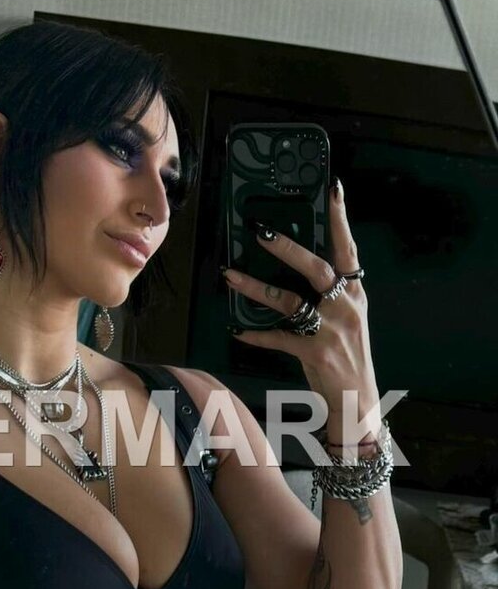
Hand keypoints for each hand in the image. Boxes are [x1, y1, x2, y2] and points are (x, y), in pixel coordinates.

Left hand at [223, 179, 380, 429]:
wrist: (358, 399)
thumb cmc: (347, 355)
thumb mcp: (346, 318)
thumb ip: (330, 293)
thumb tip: (297, 265)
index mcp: (355, 293)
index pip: (349, 249)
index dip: (341, 220)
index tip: (333, 189)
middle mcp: (346, 307)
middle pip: (317, 269)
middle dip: (287, 248)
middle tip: (261, 231)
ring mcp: (332, 330)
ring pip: (290, 301)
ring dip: (256, 288)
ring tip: (230, 276)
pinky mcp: (316, 353)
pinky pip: (278, 338)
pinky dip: (256, 334)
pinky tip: (238, 330)